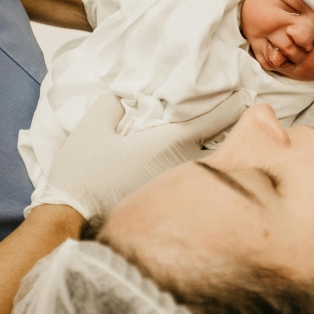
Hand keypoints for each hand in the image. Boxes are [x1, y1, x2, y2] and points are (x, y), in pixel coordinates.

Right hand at [40, 91, 247, 217]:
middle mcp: (178, 166)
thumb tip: (123, 98)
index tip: (242, 93)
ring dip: (212, 146)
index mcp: (166, 144)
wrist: (71, 221)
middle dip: (224, 126)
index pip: (208, 120)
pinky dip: (198, 165)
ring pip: (203, 161)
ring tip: (221, 132)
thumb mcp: (90, 130)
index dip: (227, 104)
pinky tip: (192, 159)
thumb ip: (110, 106)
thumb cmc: (82, 175)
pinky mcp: (165, 201)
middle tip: (237, 109)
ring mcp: (174, 187)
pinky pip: (191, 176)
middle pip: (213, 141)